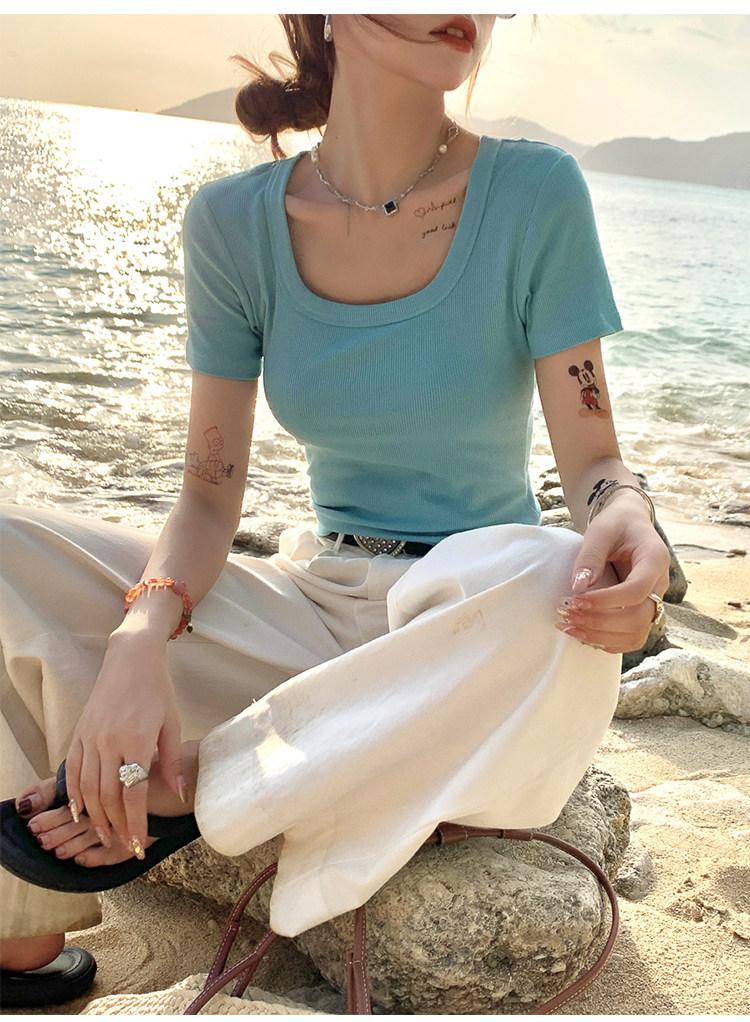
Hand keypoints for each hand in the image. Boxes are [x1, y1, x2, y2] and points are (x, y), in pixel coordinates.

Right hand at [64, 633, 183, 856]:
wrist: (131, 658)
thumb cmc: (157, 689)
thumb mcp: (172, 723)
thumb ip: (171, 760)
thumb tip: (180, 793)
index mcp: (136, 740)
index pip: (133, 793)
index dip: (135, 822)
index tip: (138, 844)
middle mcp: (110, 742)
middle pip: (108, 796)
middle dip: (115, 825)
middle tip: (123, 845)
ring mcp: (91, 738)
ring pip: (87, 788)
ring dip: (95, 816)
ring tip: (104, 834)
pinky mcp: (80, 733)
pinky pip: (73, 770)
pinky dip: (75, 794)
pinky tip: (81, 810)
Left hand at [556, 497, 670, 653]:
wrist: (628, 524)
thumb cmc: (616, 524)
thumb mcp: (600, 530)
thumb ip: (590, 555)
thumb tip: (579, 587)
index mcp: (654, 560)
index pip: (638, 590)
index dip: (607, 601)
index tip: (576, 600)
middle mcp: (659, 585)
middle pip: (639, 618)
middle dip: (601, 621)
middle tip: (568, 614)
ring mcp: (653, 601)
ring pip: (636, 633)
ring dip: (601, 636)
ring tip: (569, 626)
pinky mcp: (642, 611)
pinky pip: (631, 638)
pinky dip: (607, 641)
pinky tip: (582, 633)